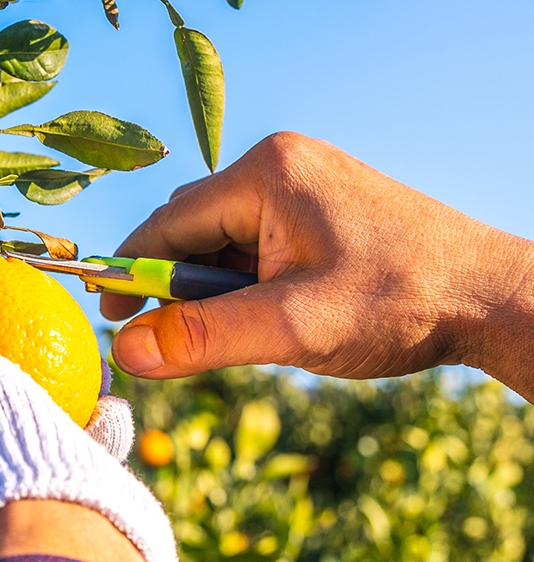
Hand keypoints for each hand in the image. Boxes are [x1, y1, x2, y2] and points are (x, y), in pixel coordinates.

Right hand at [102, 133, 533, 399]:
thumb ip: (203, 338)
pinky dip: (244, 286)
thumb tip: (127, 353)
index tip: (108, 318)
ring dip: (213, 292)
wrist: (491, 297)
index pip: (168, 223)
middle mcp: (279, 169)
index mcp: (265, 175)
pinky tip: (264, 318)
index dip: (131, 274)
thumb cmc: (399, 302)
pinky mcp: (318, 212)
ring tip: (238, 335)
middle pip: (192, 230)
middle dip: (175, 288)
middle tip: (166, 342)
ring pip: (222, 243)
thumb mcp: (291, 327)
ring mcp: (302, 188)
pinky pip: (255, 247)